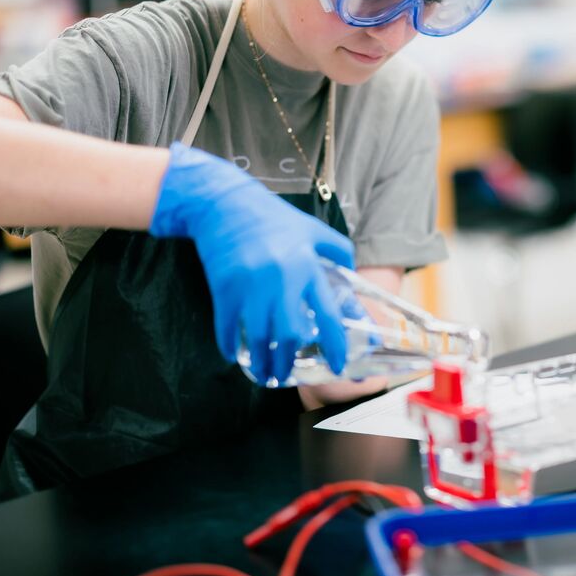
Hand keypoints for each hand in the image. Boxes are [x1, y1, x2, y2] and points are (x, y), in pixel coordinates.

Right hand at [151, 143, 353, 382]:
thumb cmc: (271, 217)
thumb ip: (337, 249)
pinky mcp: (224, 288)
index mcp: (306, 265)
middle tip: (289, 373)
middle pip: (291, 334)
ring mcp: (250, 285)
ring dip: (263, 362)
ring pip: (259, 338)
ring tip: (264, 373)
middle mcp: (281, 278)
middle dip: (291, 360)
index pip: (328, 314)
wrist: (224, 202)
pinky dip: (230, 346)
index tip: (338, 364)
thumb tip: (351, 271)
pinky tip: (234, 355)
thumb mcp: (311, 227)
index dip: (336, 345)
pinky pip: (227, 328)